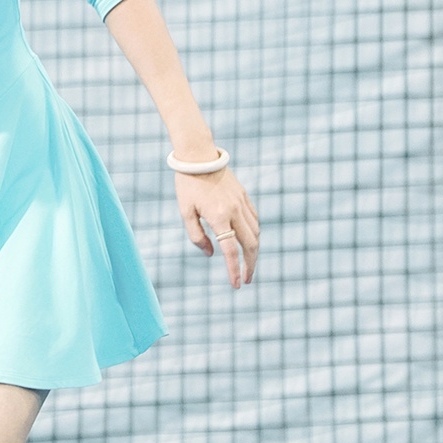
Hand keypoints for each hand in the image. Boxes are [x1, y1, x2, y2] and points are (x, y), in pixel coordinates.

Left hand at [175, 168, 258, 288]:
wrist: (199, 157)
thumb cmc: (188, 185)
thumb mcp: (186, 212)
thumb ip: (196, 236)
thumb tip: (210, 254)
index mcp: (219, 216)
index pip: (230, 250)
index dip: (234, 270)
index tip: (236, 284)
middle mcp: (235, 211)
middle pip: (251, 245)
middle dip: (251, 265)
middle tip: (247, 279)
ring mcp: (242, 203)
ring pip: (256, 233)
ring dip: (254, 251)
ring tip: (248, 263)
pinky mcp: (245, 197)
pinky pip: (255, 220)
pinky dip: (254, 234)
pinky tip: (248, 242)